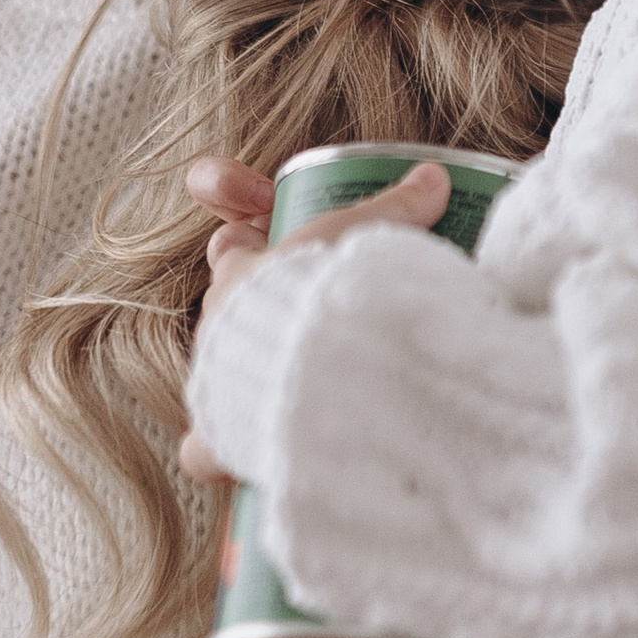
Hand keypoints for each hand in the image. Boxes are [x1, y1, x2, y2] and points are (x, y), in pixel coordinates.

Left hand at [176, 150, 448, 485]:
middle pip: (227, 310)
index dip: (255, 248)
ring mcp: (213, 382)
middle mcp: (216, 324)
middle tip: (314, 322)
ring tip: (303, 388)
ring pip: (217, 372)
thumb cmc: (335, 296)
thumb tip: (432, 177)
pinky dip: (223, 455)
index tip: (287, 253)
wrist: (325, 372)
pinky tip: (248, 460)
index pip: (231, 248)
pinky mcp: (219, 438)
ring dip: (252, 378)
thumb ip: (397, 210)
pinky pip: (205, 450)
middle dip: (263, 316)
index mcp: (241, 272)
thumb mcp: (369, 239)